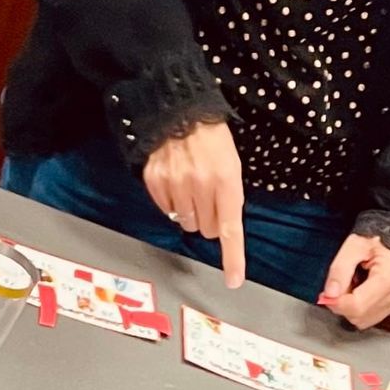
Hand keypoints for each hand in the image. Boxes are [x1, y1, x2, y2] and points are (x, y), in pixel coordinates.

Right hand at [143, 122, 245, 286]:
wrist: (179, 110)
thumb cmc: (211, 138)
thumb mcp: (231, 164)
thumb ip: (229, 197)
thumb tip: (221, 230)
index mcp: (225, 181)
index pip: (230, 229)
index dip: (232, 258)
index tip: (234, 280)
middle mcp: (200, 186)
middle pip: (206, 230)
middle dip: (210, 219)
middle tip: (209, 196)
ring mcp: (174, 184)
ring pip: (186, 223)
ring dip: (191, 212)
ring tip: (192, 187)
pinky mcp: (155, 182)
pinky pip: (166, 210)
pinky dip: (172, 202)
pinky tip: (176, 182)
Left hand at [318, 233, 389, 327]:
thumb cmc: (375, 242)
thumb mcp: (352, 246)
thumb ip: (339, 270)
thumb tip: (330, 295)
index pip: (358, 305)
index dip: (337, 302)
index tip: (326, 295)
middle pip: (359, 315)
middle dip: (343, 303)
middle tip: (343, 283)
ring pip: (363, 320)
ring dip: (352, 306)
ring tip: (356, 285)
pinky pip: (371, 317)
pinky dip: (362, 308)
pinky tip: (364, 292)